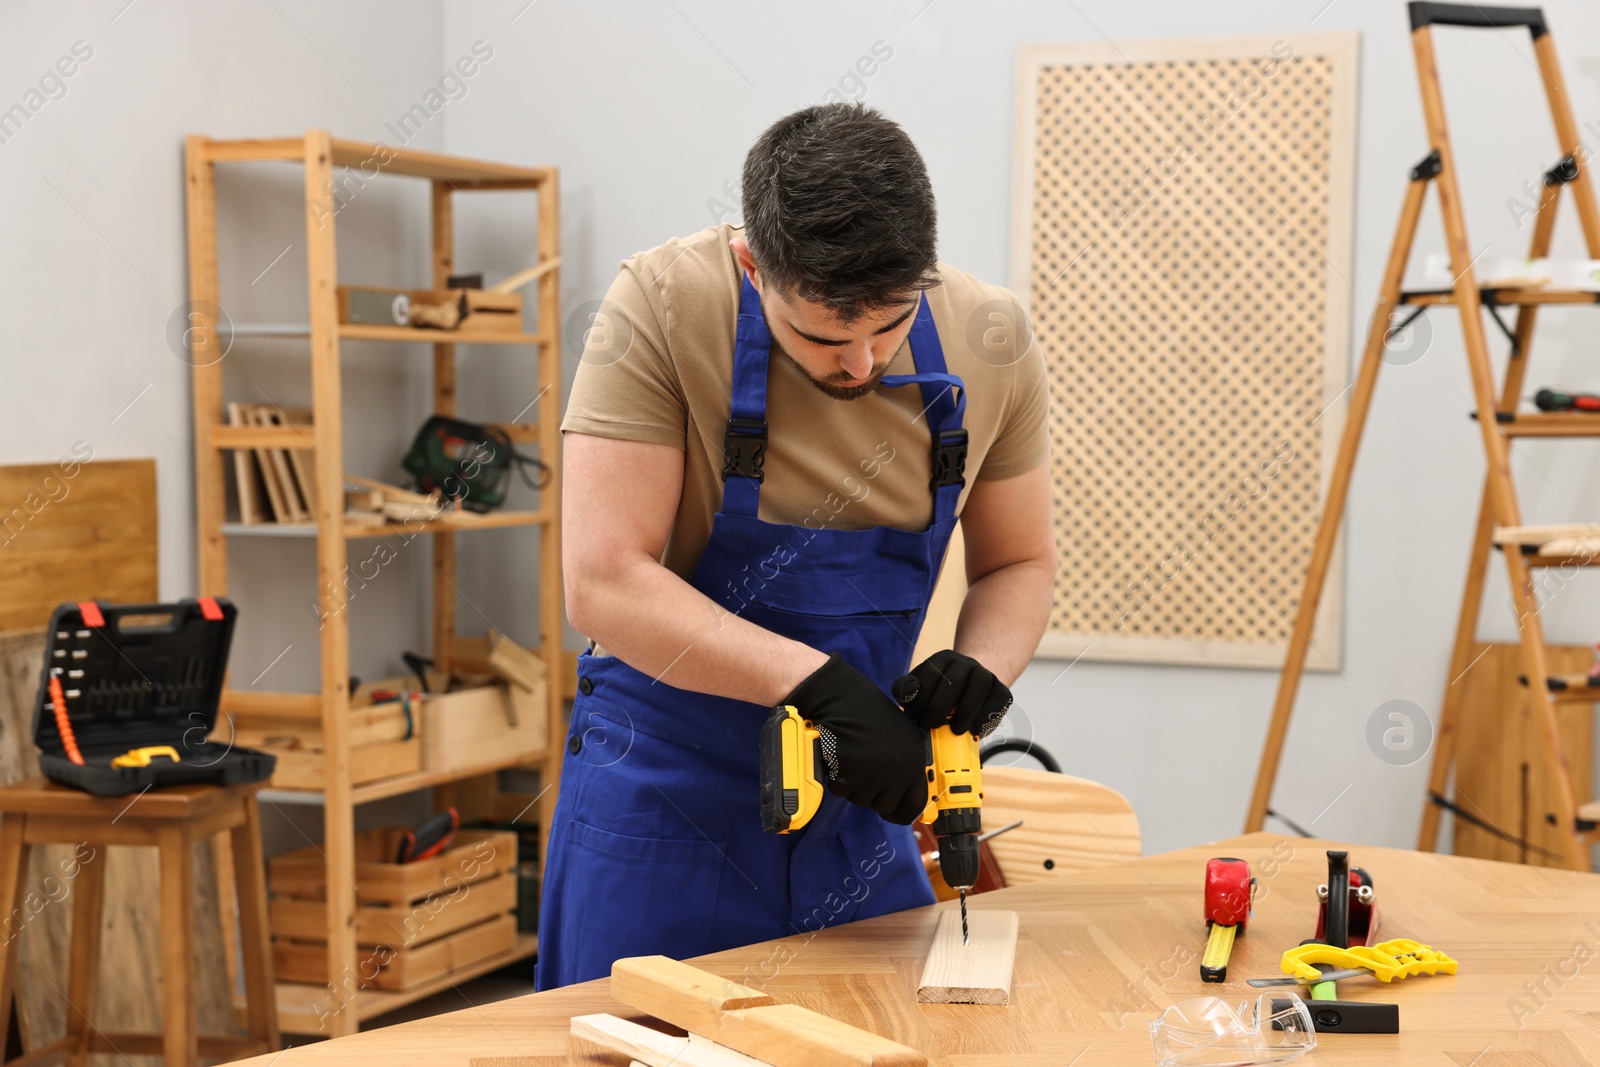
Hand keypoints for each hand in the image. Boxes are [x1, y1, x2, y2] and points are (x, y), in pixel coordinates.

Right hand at [783, 654, 928, 823]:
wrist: (842, 697)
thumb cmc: (868, 715)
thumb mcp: (901, 738)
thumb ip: (906, 766)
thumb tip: (906, 798)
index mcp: (915, 759)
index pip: (916, 803)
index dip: (902, 812)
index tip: (891, 812)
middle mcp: (900, 769)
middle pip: (884, 806)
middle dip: (872, 794)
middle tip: (864, 768)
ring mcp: (876, 772)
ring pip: (861, 800)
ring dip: (853, 785)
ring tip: (853, 756)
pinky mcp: (850, 773)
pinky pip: (841, 791)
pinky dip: (836, 778)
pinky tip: (840, 756)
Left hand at [893, 650, 1011, 737]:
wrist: (970, 690)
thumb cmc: (938, 694)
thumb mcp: (919, 690)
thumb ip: (905, 690)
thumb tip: (906, 695)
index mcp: (940, 660)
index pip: (929, 673)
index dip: (920, 697)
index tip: (916, 716)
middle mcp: (964, 663)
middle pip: (954, 680)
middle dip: (939, 707)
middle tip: (932, 725)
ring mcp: (985, 674)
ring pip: (979, 684)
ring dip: (966, 710)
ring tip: (956, 730)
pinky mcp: (1001, 689)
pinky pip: (999, 698)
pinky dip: (987, 715)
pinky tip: (975, 729)